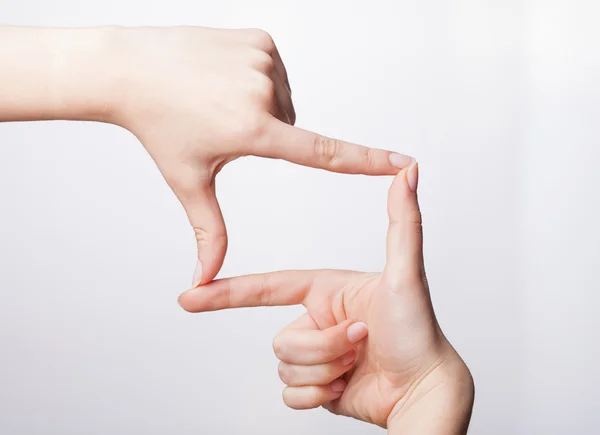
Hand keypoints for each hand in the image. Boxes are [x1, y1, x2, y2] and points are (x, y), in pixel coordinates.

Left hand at [100, 26, 413, 284]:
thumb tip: (204, 281)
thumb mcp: (189, 181)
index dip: (367, 162)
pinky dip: (257, 80)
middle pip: (292, 128)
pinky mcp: (261, 40)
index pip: (323, 154)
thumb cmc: (159, 127)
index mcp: (252, 131)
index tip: (403, 163)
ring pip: (285, 100)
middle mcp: (264, 93)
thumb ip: (209, 233)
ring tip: (220, 99)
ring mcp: (264, 61)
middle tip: (222, 123)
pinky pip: (275, 73)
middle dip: (267, 134)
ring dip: (262, 106)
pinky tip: (224, 77)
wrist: (131, 69)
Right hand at [179, 164, 473, 432]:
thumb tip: (408, 170)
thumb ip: (402, 221)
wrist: (425, 392)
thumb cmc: (419, 332)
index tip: (193, 294)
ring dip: (325, 370)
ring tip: (359, 362)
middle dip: (322, 347)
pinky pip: (291, 394)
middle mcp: (319, 322)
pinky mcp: (317, 387)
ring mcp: (317, 356)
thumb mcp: (406, 273)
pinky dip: (318, 395)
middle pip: (282, 339)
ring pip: (286, 368)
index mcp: (327, 292)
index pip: (269, 287)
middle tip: (360, 341)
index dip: (230, 291)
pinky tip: (347, 387)